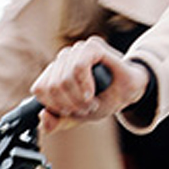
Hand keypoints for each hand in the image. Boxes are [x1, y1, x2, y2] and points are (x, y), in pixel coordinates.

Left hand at [31, 36, 150, 134]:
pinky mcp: (91, 46)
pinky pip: (79, 67)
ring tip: (92, 102)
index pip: (39, 88)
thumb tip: (42, 115)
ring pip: (64, 78)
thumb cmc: (103, 100)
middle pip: (52, 87)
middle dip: (70, 105)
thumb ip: (56, 122)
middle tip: (86, 108)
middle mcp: (64, 59)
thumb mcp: (76, 117)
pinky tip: (92, 93)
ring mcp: (76, 50)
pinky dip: (85, 85)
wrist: (129, 92)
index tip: (72, 112)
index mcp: (56, 72)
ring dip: (79, 98)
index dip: (54, 106)